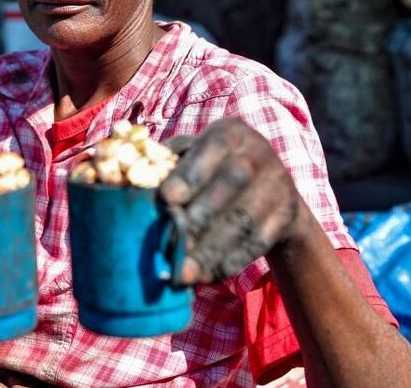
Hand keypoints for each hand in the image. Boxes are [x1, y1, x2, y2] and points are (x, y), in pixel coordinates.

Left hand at [161, 118, 305, 283]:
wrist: (272, 187)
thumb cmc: (213, 169)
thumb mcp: (194, 155)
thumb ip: (167, 164)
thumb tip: (124, 178)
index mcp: (230, 133)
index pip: (213, 147)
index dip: (191, 173)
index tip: (166, 198)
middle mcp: (259, 154)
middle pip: (232, 182)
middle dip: (201, 216)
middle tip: (172, 244)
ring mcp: (278, 185)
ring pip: (245, 219)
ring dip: (212, 249)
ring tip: (184, 272)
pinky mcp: (286, 216)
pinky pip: (257, 242)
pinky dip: (230, 261)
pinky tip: (206, 276)